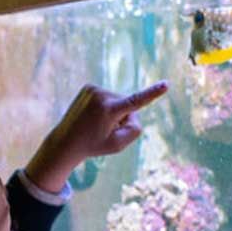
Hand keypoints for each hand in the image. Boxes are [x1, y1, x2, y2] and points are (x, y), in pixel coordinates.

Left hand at [26, 82, 167, 188]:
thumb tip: (134, 111)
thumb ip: (135, 128)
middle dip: (122, 118)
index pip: (136, 101)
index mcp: (109, 110)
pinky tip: (92, 115)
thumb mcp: (119, 145)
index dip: (153, 93)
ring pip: (118, 101)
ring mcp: (93, 89)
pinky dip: (105, 106)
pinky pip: (108, 97)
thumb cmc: (94, 145)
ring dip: (112, 112)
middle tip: (103, 130)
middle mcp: (101, 95)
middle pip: (127, 106)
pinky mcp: (89, 86)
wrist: (66, 141)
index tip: (166, 84)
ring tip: (96, 123)